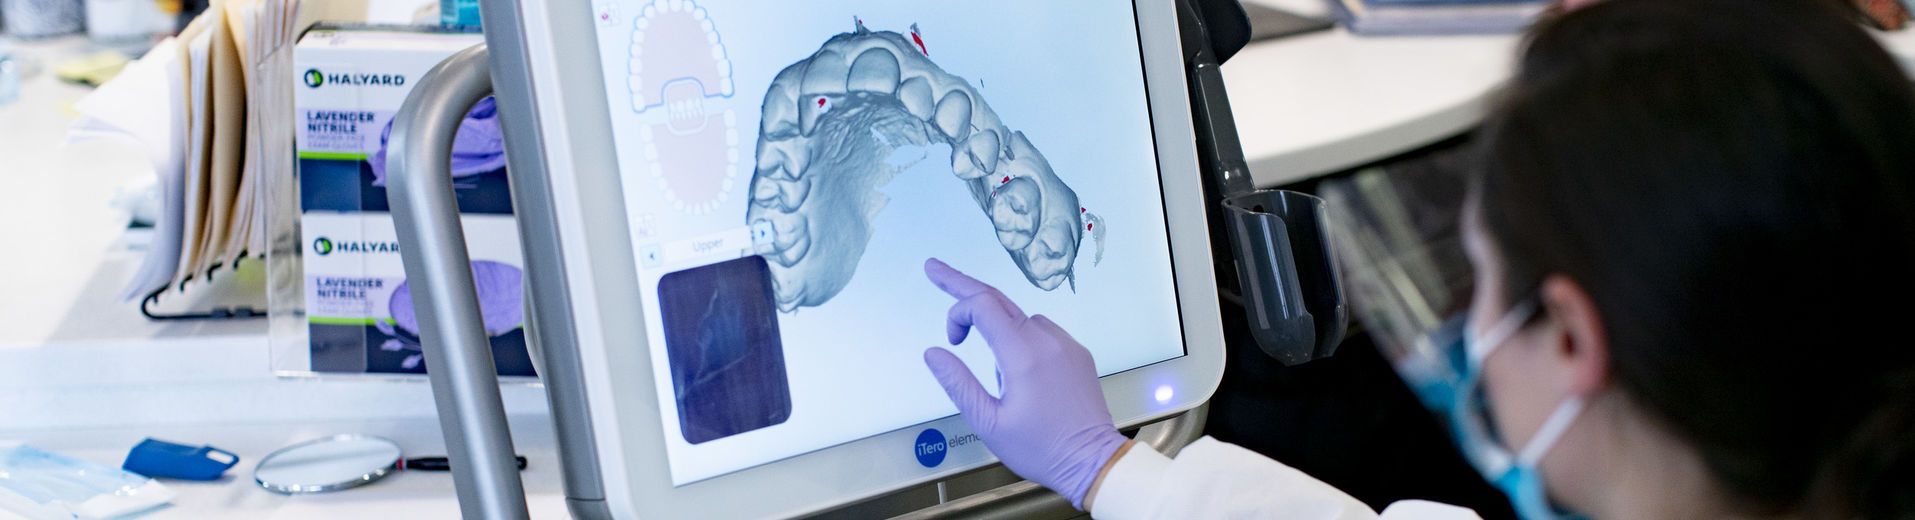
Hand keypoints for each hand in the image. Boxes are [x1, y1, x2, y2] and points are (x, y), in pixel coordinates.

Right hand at [920, 258, 1127, 509]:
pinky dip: (1023, 340)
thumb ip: (958, 383)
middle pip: (998, 299)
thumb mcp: (988, 422)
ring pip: (1020, 318)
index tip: (950, 337)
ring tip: (1001, 380)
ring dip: (998, 330)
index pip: (982, 306)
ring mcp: (1065, 344)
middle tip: (935, 269)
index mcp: (1022, 356)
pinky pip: (1042, 333)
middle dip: (963, 285)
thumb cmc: (1042, 448)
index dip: (957, 310)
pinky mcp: (1077, 352)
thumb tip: (933, 352)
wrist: (1092, 461)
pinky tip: (1025, 377)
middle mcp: (1047, 341)